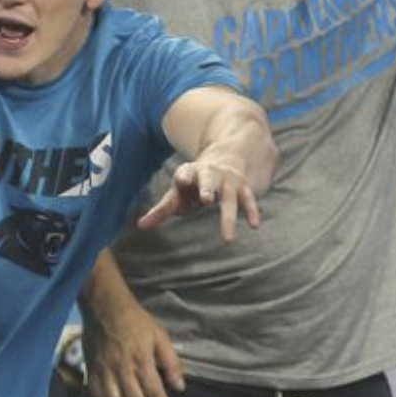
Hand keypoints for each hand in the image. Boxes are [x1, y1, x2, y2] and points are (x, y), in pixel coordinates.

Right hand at [86, 302, 183, 396]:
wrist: (105, 308)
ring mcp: (104, 370)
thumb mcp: (160, 336)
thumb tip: (179, 386)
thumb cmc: (133, 320)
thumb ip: (171, 362)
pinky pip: (97, 394)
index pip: (154, 391)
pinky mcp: (92, 369)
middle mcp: (121, 367)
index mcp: (141, 359)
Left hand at [137, 158, 261, 241]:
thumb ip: (161, 210)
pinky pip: (248, 199)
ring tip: (228, 239)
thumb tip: (141, 226)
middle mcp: (209, 175)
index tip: (181, 179)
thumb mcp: (177, 193)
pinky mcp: (242, 188)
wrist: (225, 158)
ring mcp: (227, 181)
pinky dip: (251, 211)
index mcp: (189, 173)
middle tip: (206, 198)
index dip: (183, 177)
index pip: (185, 174)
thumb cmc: (193, 183)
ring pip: (229, 197)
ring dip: (229, 215)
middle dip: (206, 187)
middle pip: (208, 180)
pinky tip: (254, 225)